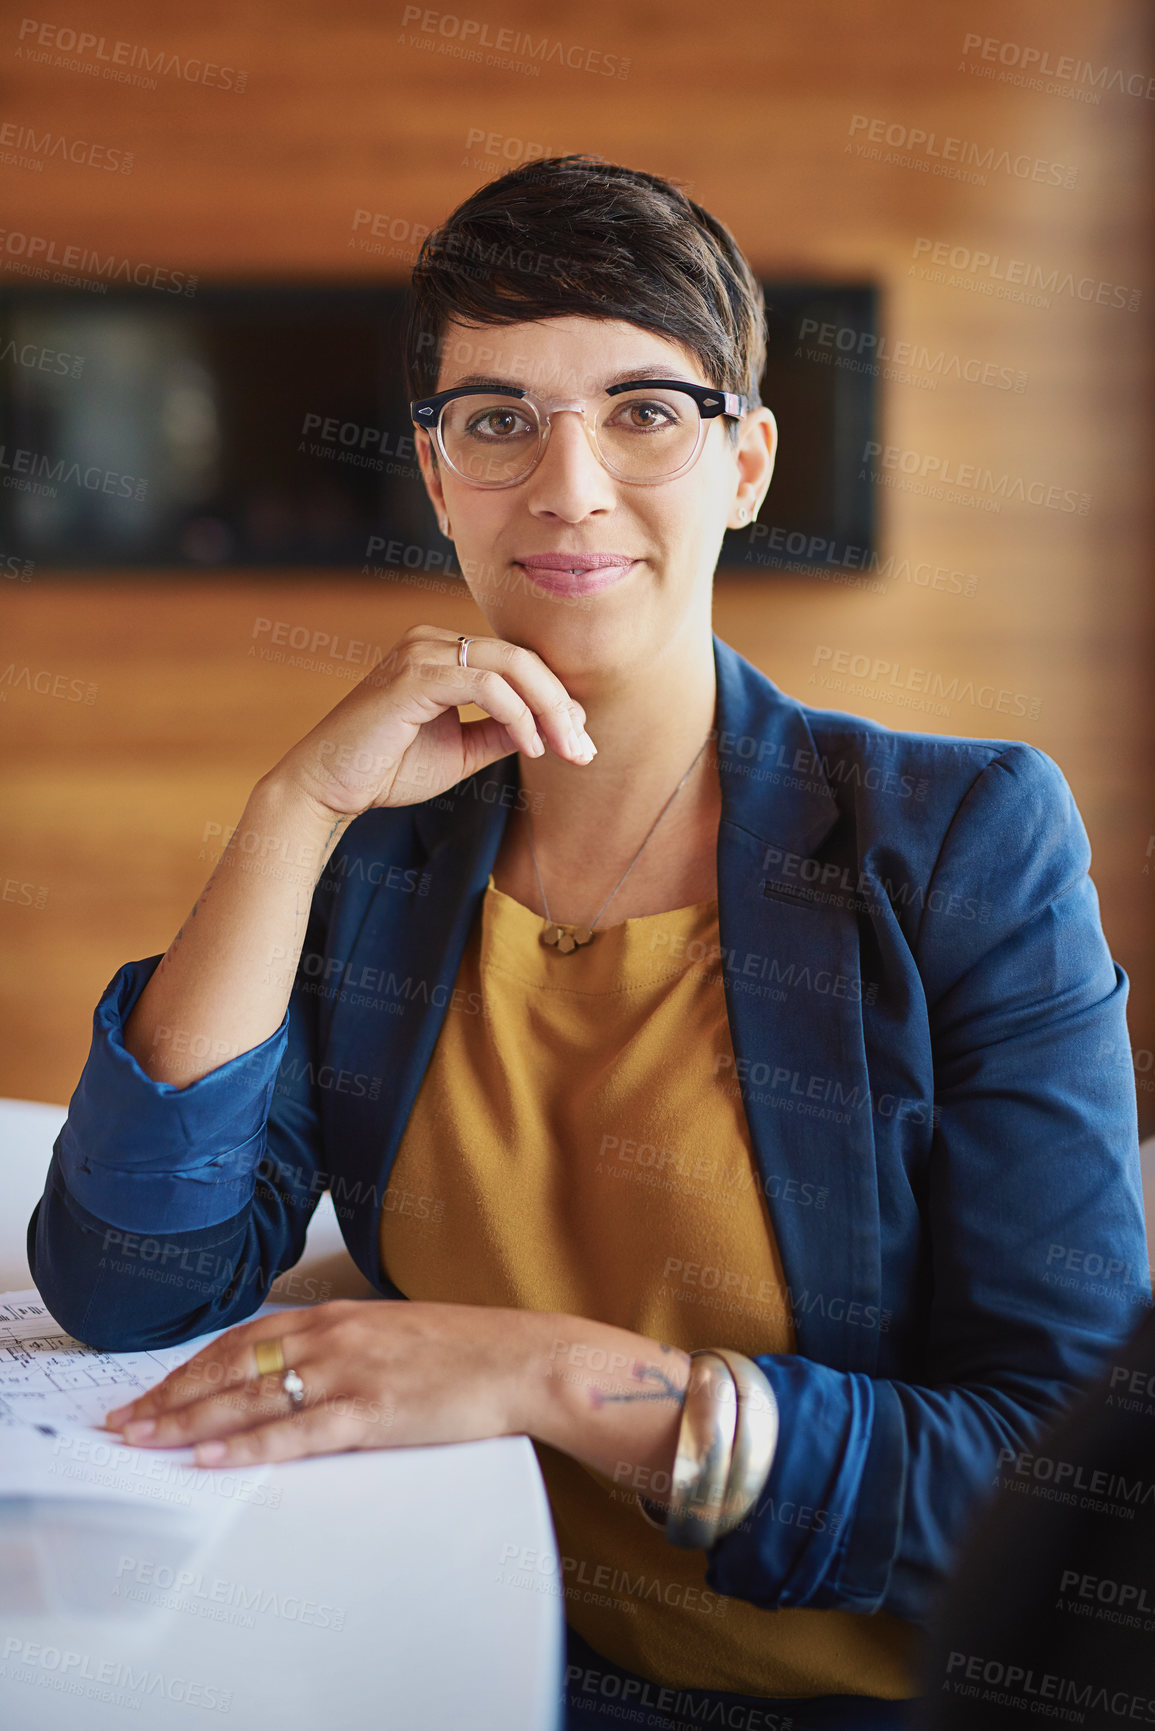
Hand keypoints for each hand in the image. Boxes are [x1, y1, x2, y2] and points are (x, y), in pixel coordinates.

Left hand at [102, 1299, 536, 1468]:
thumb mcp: (387, 1333)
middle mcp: (332, 1336)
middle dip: (171, 1397)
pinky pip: (295, 1433)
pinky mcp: (371, 1411)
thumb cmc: (462, 1350)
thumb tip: (293, 1371)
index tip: (151, 1391)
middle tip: (124, 1423)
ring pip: (250, 1399)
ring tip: (146, 1440)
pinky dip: (247, 1446)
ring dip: (190, 1422)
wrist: (520, 1360)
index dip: (189, 1368)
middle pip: (231, 1368)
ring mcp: (349, 1372)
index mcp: (334, 1316)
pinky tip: (212, 1458)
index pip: (241, 1341)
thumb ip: (338, 1346)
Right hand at [268, 623, 597, 822]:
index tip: (581, 741)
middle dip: (562, 705)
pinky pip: (487, 685)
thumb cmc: (386, 767)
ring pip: (511, 665)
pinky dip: (517, 715)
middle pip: (522, 658)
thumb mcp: (462, 750)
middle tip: (585, 749)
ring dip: (548, 711)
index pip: (517, 662)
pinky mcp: (414, 676)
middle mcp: (433, 641)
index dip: (557, 699)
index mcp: (444, 653)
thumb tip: (551, 728)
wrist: (328, 786)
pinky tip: (530, 747)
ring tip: (564, 751)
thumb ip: (502, 732)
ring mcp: (422, 652)